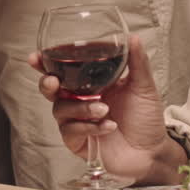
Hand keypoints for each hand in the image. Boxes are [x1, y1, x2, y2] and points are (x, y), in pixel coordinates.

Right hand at [29, 35, 177, 183]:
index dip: (45, 63)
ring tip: (103, 109)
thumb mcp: (143, 87)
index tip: (36, 57)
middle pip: (50, 89)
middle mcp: (79, 101)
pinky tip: (108, 126)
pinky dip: (88, 126)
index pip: (62, 71)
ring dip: (80, 107)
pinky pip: (70, 130)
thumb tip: (133, 38)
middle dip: (47, 83)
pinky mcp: (77, 141)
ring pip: (60, 109)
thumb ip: (137, 63)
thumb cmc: (146, 119)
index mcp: (90, 84)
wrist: (153, 151)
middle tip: (54, 82)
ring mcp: (76, 121)